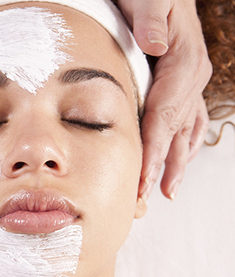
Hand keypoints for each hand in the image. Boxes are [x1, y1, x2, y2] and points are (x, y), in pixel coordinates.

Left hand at [117, 0, 211, 200]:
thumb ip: (151, 20)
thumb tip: (155, 46)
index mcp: (183, 63)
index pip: (165, 116)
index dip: (154, 150)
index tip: (144, 178)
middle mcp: (191, 77)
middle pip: (174, 130)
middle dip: (161, 166)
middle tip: (147, 197)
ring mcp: (189, 81)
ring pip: (183, 129)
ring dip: (175, 161)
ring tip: (166, 191)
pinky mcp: (181, 82)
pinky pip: (185, 119)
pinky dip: (180, 143)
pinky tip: (177, 160)